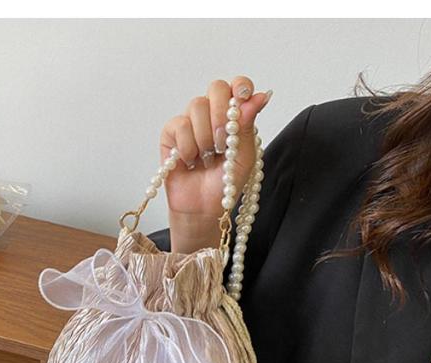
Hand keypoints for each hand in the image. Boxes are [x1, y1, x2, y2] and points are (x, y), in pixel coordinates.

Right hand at [160, 76, 271, 252]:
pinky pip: (179, 125)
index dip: (240, 86)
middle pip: (216, 88)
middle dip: (221, 114)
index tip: (242, 97)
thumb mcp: (244, 156)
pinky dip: (187, 146)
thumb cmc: (225, 184)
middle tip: (222, 142)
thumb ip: (247, 125)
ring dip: (205, 137)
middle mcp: (212, 114)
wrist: (203, 208)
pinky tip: (190, 161)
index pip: (237, 86)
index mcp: (234, 117)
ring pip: (196, 106)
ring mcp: (190, 122)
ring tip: (206, 159)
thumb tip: (260, 96)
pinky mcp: (171, 134)